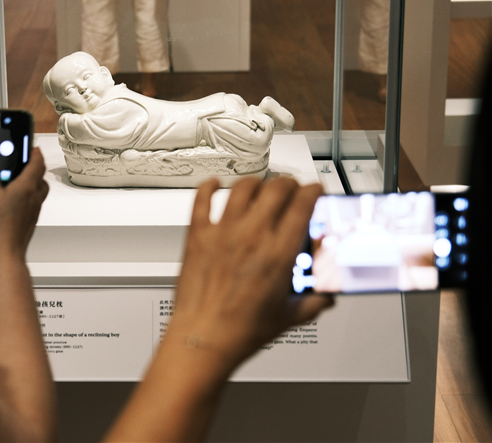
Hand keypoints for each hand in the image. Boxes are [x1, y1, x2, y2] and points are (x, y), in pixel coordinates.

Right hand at [0, 148, 48, 263]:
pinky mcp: (29, 221)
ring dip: (30, 183)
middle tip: (24, 163)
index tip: (33, 147)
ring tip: (15, 182)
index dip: (35, 152)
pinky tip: (10, 202)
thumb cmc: (0, 228)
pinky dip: (25, 198)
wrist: (5, 253)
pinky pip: (31, 203)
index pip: (37, 163)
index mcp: (27, 187)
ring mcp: (33, 211)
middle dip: (33, 168)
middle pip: (40, 177)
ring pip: (37, 191)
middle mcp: (34, 198)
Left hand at [169, 177, 333, 364]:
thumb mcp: (288, 317)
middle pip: (276, 189)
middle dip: (289, 184)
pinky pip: (202, 200)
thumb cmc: (240, 331)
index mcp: (278, 254)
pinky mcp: (198, 236)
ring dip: (256, 183)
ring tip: (259, 186)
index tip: (314, 189)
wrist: (203, 338)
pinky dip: (208, 187)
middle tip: (291, 188)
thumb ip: (312, 303)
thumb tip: (325, 296)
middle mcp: (252, 236)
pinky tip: (213, 184)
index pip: (303, 205)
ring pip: (242, 188)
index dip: (313, 191)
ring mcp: (223, 233)